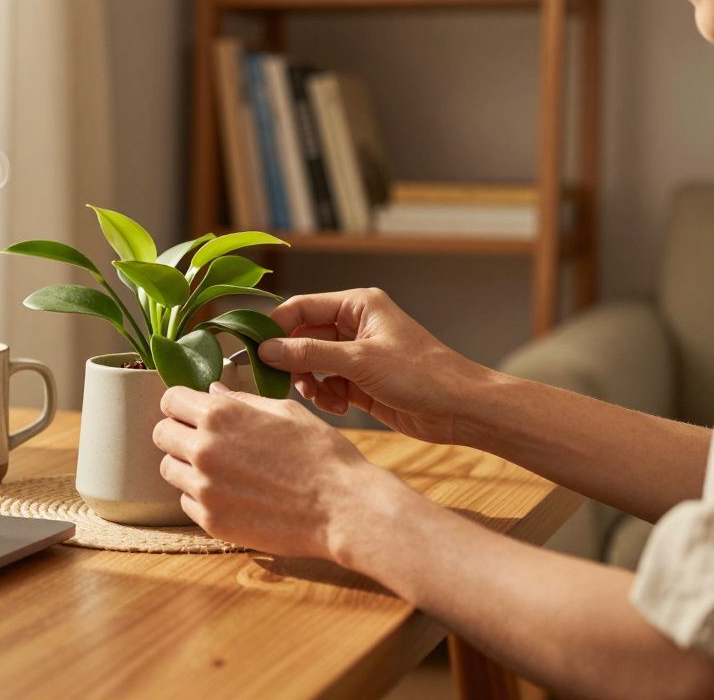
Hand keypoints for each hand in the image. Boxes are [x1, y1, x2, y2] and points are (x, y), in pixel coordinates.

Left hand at [153, 384, 400, 558]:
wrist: (343, 508)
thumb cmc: (322, 455)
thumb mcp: (286, 412)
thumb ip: (241, 401)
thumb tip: (213, 392)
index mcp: (220, 415)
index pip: (170, 399)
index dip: (180, 403)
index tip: (190, 411)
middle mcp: (204, 449)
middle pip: (161, 434)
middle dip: (178, 432)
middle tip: (203, 440)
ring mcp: (204, 488)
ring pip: (168, 469)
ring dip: (186, 466)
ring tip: (220, 469)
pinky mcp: (211, 520)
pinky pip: (185, 501)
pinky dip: (199, 496)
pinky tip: (230, 493)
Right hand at [258, 288, 487, 444]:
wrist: (459, 408)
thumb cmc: (420, 374)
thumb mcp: (359, 361)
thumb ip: (309, 353)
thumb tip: (266, 349)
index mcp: (357, 305)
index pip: (301, 307)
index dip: (275, 326)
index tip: (254, 349)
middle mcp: (354, 326)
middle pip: (302, 337)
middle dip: (292, 361)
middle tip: (279, 381)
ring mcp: (356, 354)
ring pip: (311, 364)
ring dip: (309, 382)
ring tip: (321, 397)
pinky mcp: (359, 381)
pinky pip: (326, 384)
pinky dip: (326, 396)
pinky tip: (338, 407)